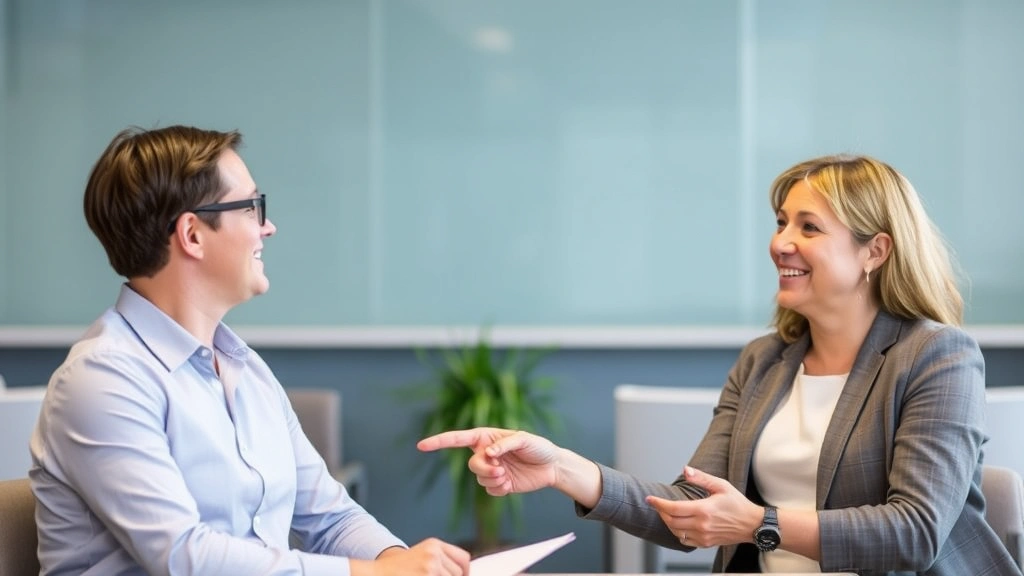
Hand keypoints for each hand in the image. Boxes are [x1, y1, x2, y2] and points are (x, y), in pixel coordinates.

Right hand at [351, 539, 469, 575]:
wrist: (377, 573)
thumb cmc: (397, 569)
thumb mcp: (421, 556)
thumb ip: (441, 560)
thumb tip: (463, 572)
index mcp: (434, 544)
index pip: (463, 558)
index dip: (466, 572)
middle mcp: (434, 553)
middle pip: (458, 573)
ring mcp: (430, 567)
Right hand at [417, 427, 560, 495]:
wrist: (552, 466)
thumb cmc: (539, 447)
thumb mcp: (524, 439)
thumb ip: (504, 444)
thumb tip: (488, 452)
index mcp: (487, 437)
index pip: (458, 439)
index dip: (439, 442)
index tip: (422, 446)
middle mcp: (486, 453)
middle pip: (472, 464)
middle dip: (484, 469)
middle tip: (500, 469)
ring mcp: (492, 469)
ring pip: (480, 479)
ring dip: (493, 479)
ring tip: (507, 476)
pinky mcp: (499, 484)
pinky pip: (489, 490)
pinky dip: (498, 489)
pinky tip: (509, 484)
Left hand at [645, 466, 761, 547]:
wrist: (752, 525)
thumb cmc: (738, 504)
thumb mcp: (721, 485)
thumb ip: (701, 478)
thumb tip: (685, 470)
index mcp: (704, 510)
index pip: (674, 508)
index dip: (658, 504)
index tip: (649, 499)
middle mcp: (702, 525)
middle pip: (671, 521)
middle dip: (661, 512)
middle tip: (658, 504)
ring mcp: (703, 536)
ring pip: (676, 532)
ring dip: (668, 522)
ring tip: (667, 513)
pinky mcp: (706, 543)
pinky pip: (684, 541)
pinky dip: (677, 533)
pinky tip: (679, 524)